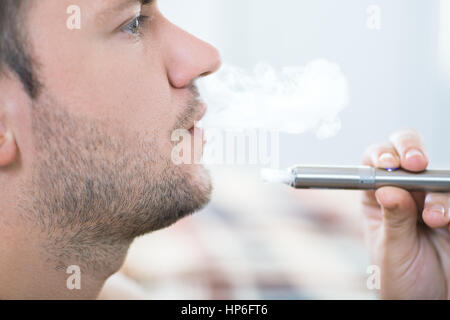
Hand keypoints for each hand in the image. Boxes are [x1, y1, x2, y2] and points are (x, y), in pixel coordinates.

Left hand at [362, 129, 449, 298]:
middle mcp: (406, 193)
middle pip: (408, 155)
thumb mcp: (392, 249)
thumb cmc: (402, 278)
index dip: (381, 155)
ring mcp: (433, 200)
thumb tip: (388, 188)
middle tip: (414, 163)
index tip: (387, 163)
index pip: (375, 163)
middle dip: (411, 151)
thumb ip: (393, 218)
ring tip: (433, 219)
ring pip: (438, 175)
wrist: (431, 301)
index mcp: (378, 198)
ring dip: (437, 193)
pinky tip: (446, 221)